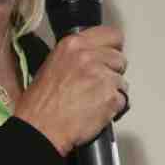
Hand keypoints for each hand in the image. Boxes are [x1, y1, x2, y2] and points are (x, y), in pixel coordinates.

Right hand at [14, 26, 126, 154]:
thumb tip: (94, 55)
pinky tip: (96, 111)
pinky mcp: (111, 96)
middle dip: (112, 72)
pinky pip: (123, 100)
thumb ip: (77, 56)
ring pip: (123, 81)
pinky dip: (114, 108)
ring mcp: (102, 76)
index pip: (112, 35)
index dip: (113, 48)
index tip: (110, 56)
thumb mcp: (53, 65)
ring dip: (112, 92)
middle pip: (120, 59)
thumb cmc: (41, 104)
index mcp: (74, 44)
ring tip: (92, 101)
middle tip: (96, 85)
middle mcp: (89, 56)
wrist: (41, 129)